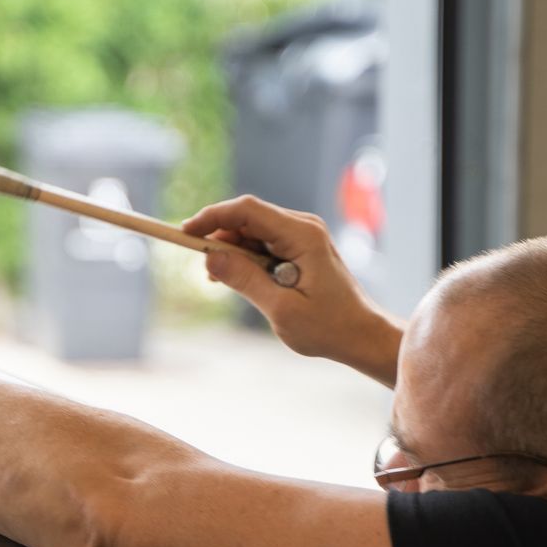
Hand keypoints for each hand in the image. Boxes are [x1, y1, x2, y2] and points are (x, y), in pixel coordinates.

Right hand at [181, 195, 402, 385]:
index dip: (212, 217)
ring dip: (231, 251)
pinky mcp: (299, 248)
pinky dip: (245, 259)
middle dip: (219, 238)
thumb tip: (209, 256)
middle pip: (247, 218)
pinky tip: (238, 280)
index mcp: (302, 236)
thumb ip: (244, 280)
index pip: (247, 211)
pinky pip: (263, 243)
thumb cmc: (328, 326)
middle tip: (204, 270)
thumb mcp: (281, 309)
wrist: (361, 335)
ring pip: (252, 231)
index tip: (185, 233)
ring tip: (221, 281)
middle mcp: (303, 227)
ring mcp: (302, 236)